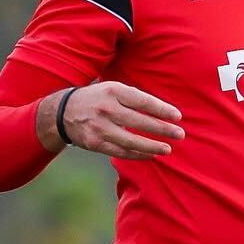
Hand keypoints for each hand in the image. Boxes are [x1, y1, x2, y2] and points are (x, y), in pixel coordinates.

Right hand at [38, 82, 184, 158]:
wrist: (63, 112)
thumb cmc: (98, 98)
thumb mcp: (113, 88)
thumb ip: (134, 98)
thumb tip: (164, 111)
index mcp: (113, 91)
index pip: (143, 101)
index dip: (162, 109)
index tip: (178, 117)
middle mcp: (106, 108)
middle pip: (139, 121)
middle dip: (162, 129)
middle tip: (180, 134)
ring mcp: (99, 127)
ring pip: (131, 141)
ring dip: (152, 146)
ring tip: (168, 149)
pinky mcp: (95, 143)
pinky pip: (120, 152)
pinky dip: (137, 154)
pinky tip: (150, 154)